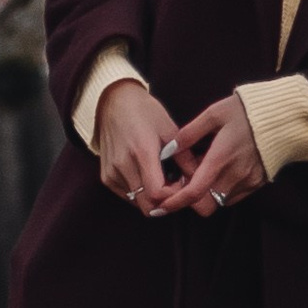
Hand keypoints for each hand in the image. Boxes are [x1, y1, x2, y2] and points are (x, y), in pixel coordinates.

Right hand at [94, 75, 182, 215]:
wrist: (113, 102)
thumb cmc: (144, 112)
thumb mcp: (169, 129)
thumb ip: (185, 157)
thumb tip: (201, 179)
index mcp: (142, 151)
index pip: (157, 193)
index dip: (173, 196)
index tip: (182, 185)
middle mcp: (123, 165)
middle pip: (147, 205)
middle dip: (165, 203)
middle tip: (175, 188)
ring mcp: (112, 173)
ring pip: (137, 203)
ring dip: (152, 199)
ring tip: (162, 180)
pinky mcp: (106, 177)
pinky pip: (127, 197)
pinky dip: (140, 194)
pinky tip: (147, 177)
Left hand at [156, 91, 266, 218]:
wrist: (285, 116)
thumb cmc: (247, 111)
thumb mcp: (215, 113)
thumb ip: (190, 133)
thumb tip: (170, 149)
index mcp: (221, 158)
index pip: (195, 192)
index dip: (176, 202)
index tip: (162, 204)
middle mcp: (235, 175)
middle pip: (206, 204)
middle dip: (192, 198)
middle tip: (186, 179)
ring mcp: (249, 181)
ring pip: (220, 201)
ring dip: (208, 193)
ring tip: (204, 170)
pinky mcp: (258, 183)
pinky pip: (234, 196)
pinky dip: (222, 190)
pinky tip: (221, 170)